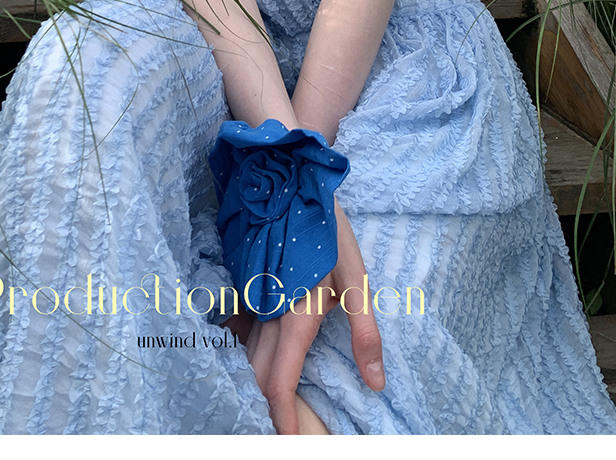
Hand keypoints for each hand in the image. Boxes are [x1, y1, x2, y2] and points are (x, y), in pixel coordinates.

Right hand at [244, 199, 383, 434]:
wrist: (286, 181)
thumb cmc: (324, 229)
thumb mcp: (356, 278)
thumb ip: (366, 333)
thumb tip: (376, 383)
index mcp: (297, 317)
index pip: (280, 383)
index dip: (283, 419)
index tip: (289, 443)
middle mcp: (267, 313)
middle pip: (257, 375)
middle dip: (265, 409)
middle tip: (278, 431)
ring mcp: (251, 297)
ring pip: (245, 353)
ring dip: (253, 381)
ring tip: (265, 405)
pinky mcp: (245, 283)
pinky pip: (239, 328)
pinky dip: (243, 351)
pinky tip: (246, 357)